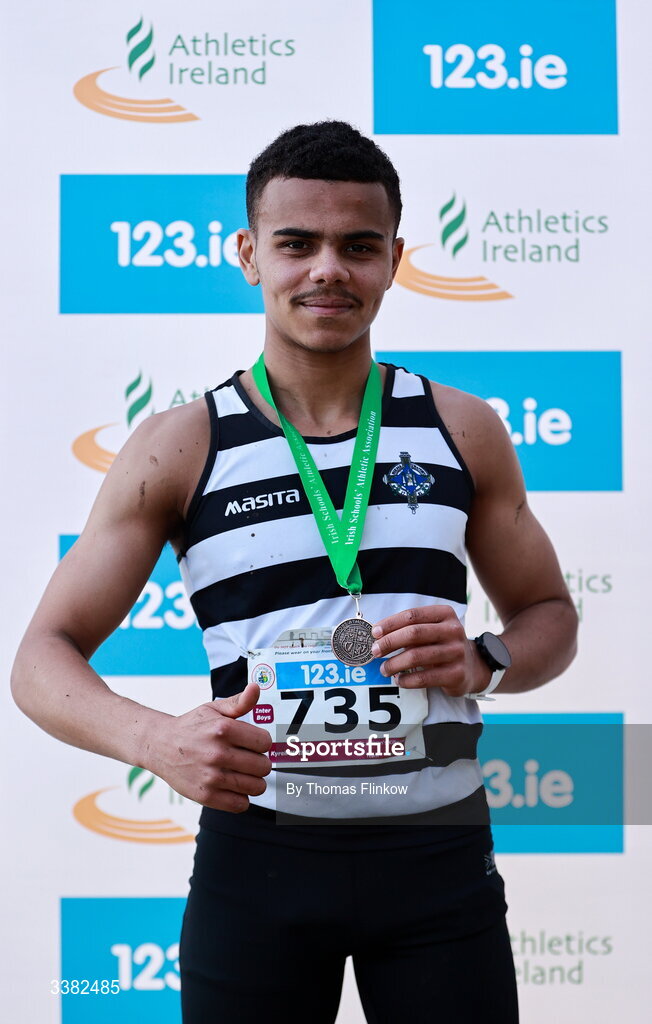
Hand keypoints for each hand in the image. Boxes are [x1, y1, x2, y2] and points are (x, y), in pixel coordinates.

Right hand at [146, 682, 272, 812]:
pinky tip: (233, 787)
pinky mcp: (205, 795)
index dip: (261, 743)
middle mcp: (217, 753)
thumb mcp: (213, 709)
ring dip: (253, 781)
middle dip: (259, 763)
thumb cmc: (191, 727)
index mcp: (223, 729)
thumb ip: (239, 702)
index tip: (252, 744)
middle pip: (263, 766)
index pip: (265, 742)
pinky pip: (240, 805)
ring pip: (256, 787)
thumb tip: (256, 687)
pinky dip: (241, 798)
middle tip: (248, 760)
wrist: (159, 746)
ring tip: (242, 774)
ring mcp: (211, 776)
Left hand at [370, 604, 491, 697]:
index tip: (374, 632)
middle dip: (389, 642)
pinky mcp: (456, 674)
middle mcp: (453, 630)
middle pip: (414, 634)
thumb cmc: (442, 645)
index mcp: (445, 614)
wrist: (472, 667)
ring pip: (416, 656)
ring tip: (384, 669)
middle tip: (375, 651)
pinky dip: (407, 679)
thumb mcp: (432, 630)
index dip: (390, 623)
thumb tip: (378, 634)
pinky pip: (425, 677)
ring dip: (394, 664)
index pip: (412, 615)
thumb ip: (410, 628)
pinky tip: (399, 680)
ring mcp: (457, 652)